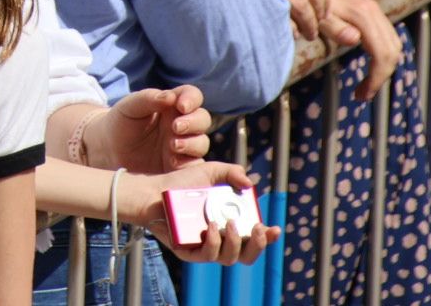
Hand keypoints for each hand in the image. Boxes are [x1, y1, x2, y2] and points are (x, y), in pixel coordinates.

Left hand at [87, 86, 210, 172]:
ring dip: (192, 143)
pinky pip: (195, 167)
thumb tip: (171, 97)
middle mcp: (182, 125)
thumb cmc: (121, 122)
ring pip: (201, 143)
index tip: (181, 106)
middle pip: (202, 120)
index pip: (192, 97)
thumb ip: (149, 98)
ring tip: (172, 146)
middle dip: (193, 123)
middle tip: (175, 127)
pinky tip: (173, 163)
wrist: (108, 150)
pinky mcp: (180, 167)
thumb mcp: (130, 106)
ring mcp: (183, 146)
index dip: (191, 99)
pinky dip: (189, 165)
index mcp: (173, 106)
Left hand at [140, 163, 279, 265]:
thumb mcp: (211, 172)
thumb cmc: (183, 183)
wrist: (155, 190)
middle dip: (257, 246)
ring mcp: (205, 248)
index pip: (255, 238)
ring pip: (228, 258)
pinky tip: (211, 228)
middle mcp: (221, 239)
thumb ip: (232, 172)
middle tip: (256, 228)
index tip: (275, 228)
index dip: (268, 238)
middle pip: (247, 255)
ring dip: (234, 243)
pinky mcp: (188, 252)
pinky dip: (212, 244)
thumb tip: (249, 183)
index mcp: (231, 225)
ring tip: (229, 224)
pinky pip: (205, 256)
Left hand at [324, 0, 401, 99]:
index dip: (376, 77)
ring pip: (393, 46)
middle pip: (392, 51)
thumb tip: (355, 39)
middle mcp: (375, 12)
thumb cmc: (309, 6)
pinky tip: (369, 68)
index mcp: (364, 15)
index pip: (382, 53)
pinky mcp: (372, 15)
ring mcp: (375, 12)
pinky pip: (387, 39)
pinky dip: (383, 57)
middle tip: (363, 94)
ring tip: (366, 86)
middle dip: (382, 76)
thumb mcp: (317, 19)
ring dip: (384, 68)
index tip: (363, 94)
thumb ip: (335, 28)